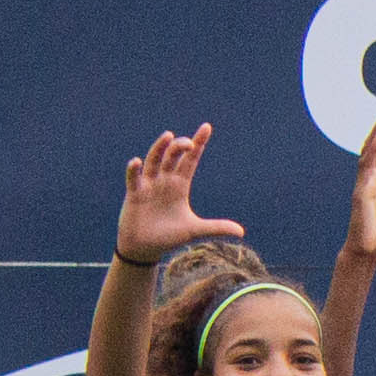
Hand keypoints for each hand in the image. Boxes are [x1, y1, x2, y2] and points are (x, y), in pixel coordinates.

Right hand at [117, 126, 242, 266]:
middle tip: (189, 143)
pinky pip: (134, 179)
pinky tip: (137, 162)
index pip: (190, 160)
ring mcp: (148, 185)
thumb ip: (216, 227)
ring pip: (154, 161)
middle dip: (181, 147)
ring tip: (168, 136)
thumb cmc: (168, 236)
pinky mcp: (135, 194)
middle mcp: (164, 180)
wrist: (145, 248)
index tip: (207, 127)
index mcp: (179, 185)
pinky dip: (134, 170)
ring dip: (159, 148)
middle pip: (173, 156)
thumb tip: (242, 232)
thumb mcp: (194, 230)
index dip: (198, 144)